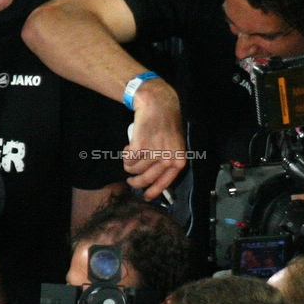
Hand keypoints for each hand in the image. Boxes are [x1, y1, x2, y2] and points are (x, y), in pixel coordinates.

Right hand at [123, 80, 185, 200]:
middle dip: (135, 182)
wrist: (159, 106)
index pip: (164, 183)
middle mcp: (167, 159)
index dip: (153, 192)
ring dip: (129, 165)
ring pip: (134, 169)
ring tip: (131, 155)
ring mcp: (153, 153)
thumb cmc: (166, 125)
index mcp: (178, 161)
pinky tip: (128, 148)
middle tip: (130, 180)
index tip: (145, 197)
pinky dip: (125, 155)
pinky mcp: (140, 147)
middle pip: (146, 179)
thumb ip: (168, 163)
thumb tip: (154, 182)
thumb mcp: (175, 146)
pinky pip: (128, 159)